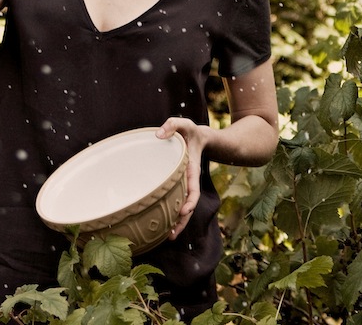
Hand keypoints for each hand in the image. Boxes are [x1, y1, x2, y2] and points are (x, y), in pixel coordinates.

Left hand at [158, 117, 213, 239]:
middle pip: (189, 205)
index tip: (184, 210)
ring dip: (178, 222)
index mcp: (192, 170)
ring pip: (184, 207)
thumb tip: (158, 134)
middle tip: (171, 235)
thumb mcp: (184, 125)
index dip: (190, 201)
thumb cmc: (192, 132)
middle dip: (182, 221)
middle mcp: (189, 180)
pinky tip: (165, 223)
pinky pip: (178, 201)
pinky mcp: (179, 185)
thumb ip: (173, 125)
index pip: (193, 188)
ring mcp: (185, 184)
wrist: (202, 138)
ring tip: (168, 236)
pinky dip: (173, 214)